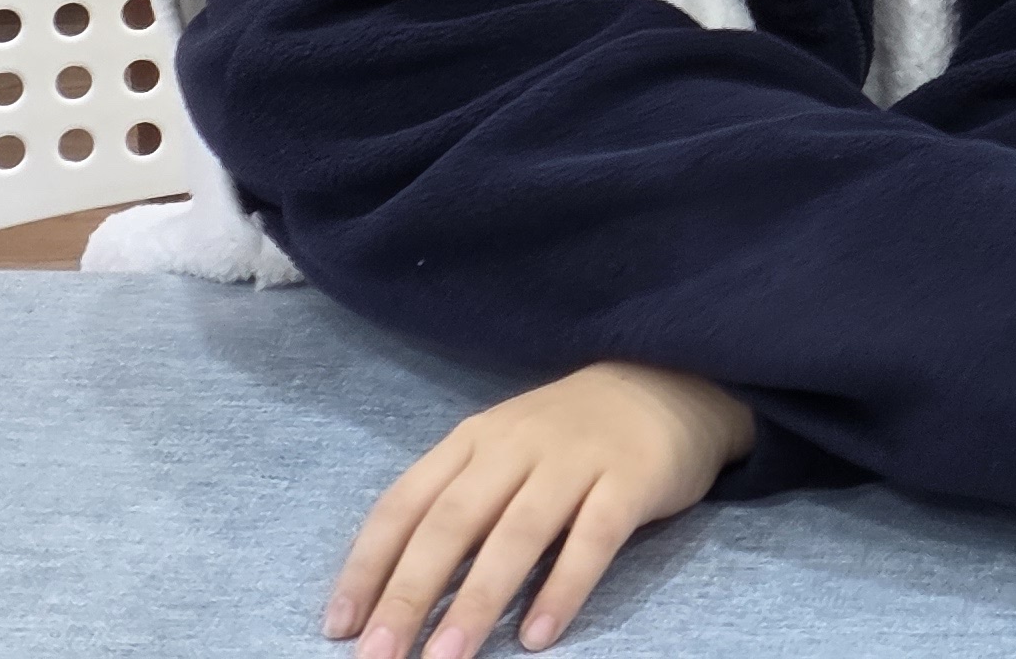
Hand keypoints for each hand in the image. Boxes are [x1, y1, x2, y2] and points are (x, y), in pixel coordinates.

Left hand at [324, 360, 753, 658]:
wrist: (674, 381)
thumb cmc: (571, 435)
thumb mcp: (503, 451)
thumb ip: (457, 503)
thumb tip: (392, 591)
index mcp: (474, 440)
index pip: (405, 505)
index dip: (368, 567)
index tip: (341, 629)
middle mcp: (518, 445)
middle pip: (452, 523)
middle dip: (409, 595)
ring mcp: (577, 459)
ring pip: (517, 534)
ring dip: (477, 601)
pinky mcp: (632, 477)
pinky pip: (593, 537)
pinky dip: (563, 588)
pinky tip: (538, 636)